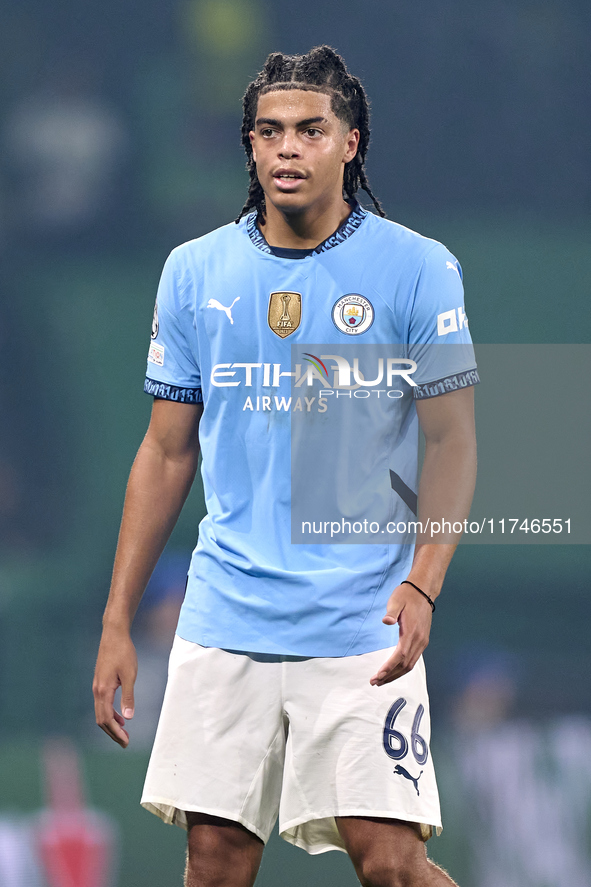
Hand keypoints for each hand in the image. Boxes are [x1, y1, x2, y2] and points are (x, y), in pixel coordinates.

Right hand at [93, 626, 137, 747]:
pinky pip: (102, 704)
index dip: (116, 733)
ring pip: (100, 713)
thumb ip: (128, 697)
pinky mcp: (99, 682)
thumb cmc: (124, 653)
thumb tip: (129, 718)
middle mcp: (97, 690)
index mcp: (103, 690)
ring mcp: (97, 686)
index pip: (107, 719)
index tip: (126, 742)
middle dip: (113, 733)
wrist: (114, 635)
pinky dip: (110, 714)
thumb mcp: (130, 675)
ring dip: (111, 725)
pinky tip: (121, 716)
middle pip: (101, 720)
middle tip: (126, 743)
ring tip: (124, 733)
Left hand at [370, 583, 432, 685]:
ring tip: (382, 680)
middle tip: (374, 682)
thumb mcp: (397, 600)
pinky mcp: (423, 641)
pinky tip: (394, 671)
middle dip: (390, 676)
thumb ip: (391, 612)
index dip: (389, 667)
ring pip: (410, 665)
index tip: (378, 676)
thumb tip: (386, 621)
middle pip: (405, 665)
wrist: (423, 591)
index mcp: (411, 632)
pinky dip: (403, 669)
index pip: (400, 656)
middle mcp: (419, 640)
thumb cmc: (407, 595)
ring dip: (396, 675)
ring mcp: (422, 642)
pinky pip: (413, 660)